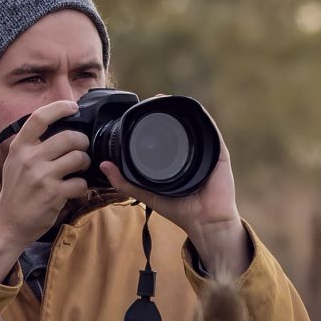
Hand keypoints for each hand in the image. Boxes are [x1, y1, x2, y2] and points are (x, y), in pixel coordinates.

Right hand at [0, 97, 93, 281]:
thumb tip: (59, 126)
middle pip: (69, 137)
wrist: (8, 223)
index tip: (73, 106)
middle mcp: (29, 159)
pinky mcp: (53, 194)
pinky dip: (82, 186)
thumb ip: (32, 145)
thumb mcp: (15, 162)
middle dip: (82, 142)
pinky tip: (74, 189)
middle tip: (81, 149)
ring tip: (79, 169)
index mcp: (19, 147)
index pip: (40, 117)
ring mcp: (41, 177)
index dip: (60, 107)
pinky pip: (80, 183)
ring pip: (78, 158)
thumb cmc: (16, 191)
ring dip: (84, 163)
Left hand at [100, 103, 249, 276]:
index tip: (140, 111)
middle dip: (165, 110)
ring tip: (163, 99)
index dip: (152, 122)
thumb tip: (103, 166)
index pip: (164, 135)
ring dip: (180, 109)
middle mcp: (190, 153)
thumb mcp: (146, 194)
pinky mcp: (217, 152)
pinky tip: (189, 107)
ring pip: (193, 123)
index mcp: (175, 161)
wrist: (205, 221)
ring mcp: (205, 151)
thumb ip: (125, 182)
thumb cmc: (180, 210)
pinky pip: (210, 128)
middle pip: (178, 125)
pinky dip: (200, 116)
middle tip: (151, 100)